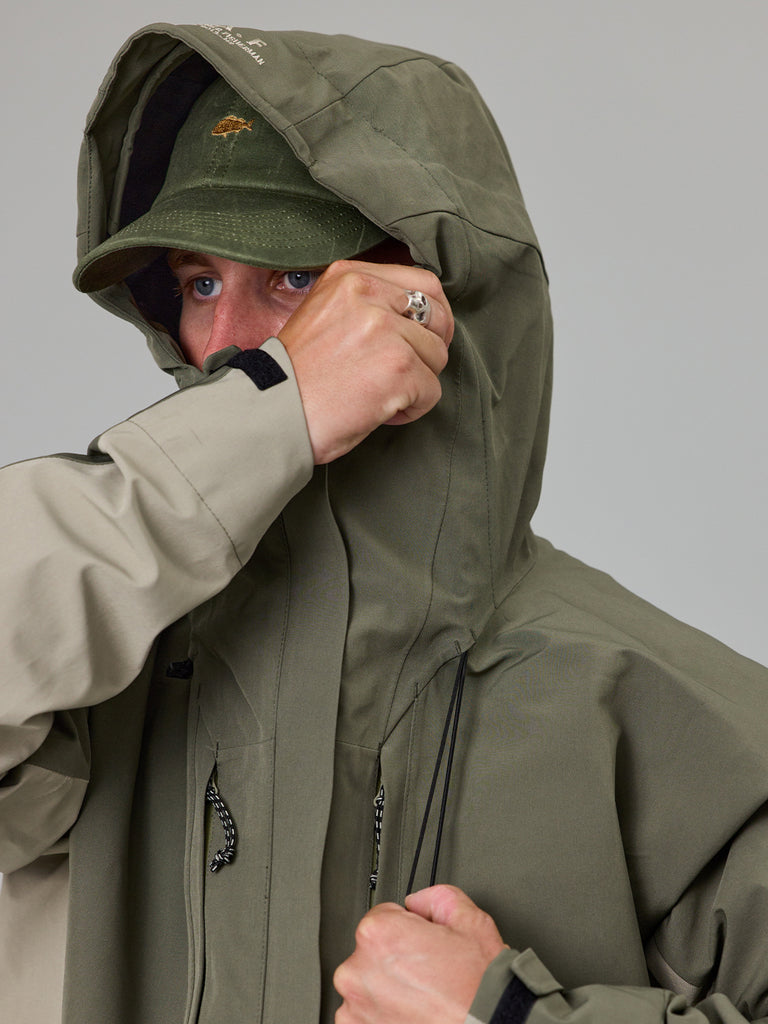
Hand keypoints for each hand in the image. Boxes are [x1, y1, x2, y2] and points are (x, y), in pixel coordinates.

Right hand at [278, 260, 452, 463]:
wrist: (272, 413)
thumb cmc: (296, 377)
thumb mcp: (325, 315)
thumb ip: (367, 304)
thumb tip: (416, 317)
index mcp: (349, 277)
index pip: (423, 282)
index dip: (433, 315)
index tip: (426, 338)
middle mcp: (368, 294)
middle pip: (437, 317)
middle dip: (431, 349)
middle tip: (410, 372)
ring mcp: (386, 329)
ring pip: (437, 356)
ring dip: (417, 383)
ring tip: (380, 395)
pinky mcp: (399, 367)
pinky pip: (432, 391)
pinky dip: (411, 410)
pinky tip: (380, 412)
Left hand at [333, 885, 504, 1023]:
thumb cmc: (478, 988)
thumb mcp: (470, 921)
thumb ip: (436, 898)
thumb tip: (418, 902)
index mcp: (379, 934)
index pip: (384, 917)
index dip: (410, 929)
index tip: (423, 947)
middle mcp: (357, 970)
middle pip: (372, 952)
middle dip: (396, 960)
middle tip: (427, 974)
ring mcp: (355, 1007)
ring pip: (369, 986)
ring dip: (388, 990)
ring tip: (423, 999)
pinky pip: (366, 1016)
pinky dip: (384, 1016)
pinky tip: (412, 1016)